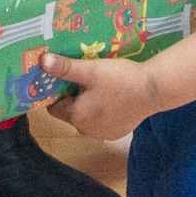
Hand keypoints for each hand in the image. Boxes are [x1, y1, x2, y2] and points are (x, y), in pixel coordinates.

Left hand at [43, 53, 161, 140]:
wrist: (154, 90)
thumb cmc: (120, 79)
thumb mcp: (90, 70)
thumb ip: (65, 68)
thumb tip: (42, 62)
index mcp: (77, 117)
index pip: (54, 107)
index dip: (57, 92)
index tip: (64, 77)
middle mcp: (87, 130)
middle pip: (71, 112)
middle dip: (74, 96)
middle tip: (84, 77)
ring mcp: (103, 134)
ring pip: (86, 116)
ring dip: (88, 104)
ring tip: (99, 84)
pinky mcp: (117, 133)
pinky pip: (101, 121)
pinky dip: (102, 110)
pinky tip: (112, 95)